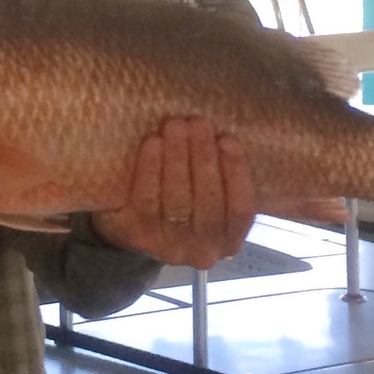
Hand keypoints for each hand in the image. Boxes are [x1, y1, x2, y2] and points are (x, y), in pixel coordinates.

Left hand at [92, 117, 256, 267]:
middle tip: (198, 122)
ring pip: (177, 200)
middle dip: (204, 157)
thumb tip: (223, 131)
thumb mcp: (210, 193)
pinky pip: (146, 200)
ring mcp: (169, 247)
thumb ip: (221, 174)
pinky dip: (150, 168)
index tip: (227, 139)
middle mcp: (203, 251)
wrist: (133, 226)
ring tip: (176, 125)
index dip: (236, 173)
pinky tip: (153, 142)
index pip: (241, 209)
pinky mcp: (138, 236)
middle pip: (208, 202)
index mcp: (230, 240)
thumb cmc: (183, 199)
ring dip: (178, 157)